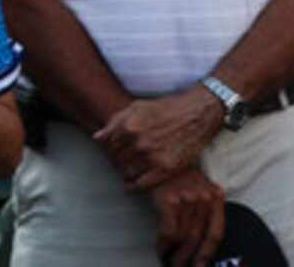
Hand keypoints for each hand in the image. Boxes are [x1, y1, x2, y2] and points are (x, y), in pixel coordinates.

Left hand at [95, 87, 223, 187]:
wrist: (196, 114)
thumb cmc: (167, 109)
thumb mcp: (138, 107)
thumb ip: (115, 122)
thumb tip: (97, 138)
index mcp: (129, 125)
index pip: (108, 146)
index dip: (109, 149)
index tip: (113, 152)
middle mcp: (139, 142)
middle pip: (116, 160)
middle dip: (116, 161)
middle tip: (121, 161)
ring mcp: (152, 156)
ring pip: (127, 173)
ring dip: (124, 173)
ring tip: (128, 170)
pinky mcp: (166, 169)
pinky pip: (142, 184)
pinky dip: (133, 187)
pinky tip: (131, 186)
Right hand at [147, 169, 225, 266]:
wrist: (156, 157)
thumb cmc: (177, 174)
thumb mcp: (199, 187)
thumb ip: (205, 209)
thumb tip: (200, 242)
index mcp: (215, 196)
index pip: (215, 232)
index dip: (207, 253)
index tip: (200, 265)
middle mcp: (204, 197)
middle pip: (197, 237)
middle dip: (188, 257)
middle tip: (180, 265)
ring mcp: (187, 199)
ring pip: (183, 237)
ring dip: (174, 253)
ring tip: (168, 259)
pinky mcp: (169, 200)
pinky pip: (169, 233)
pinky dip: (163, 245)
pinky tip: (160, 248)